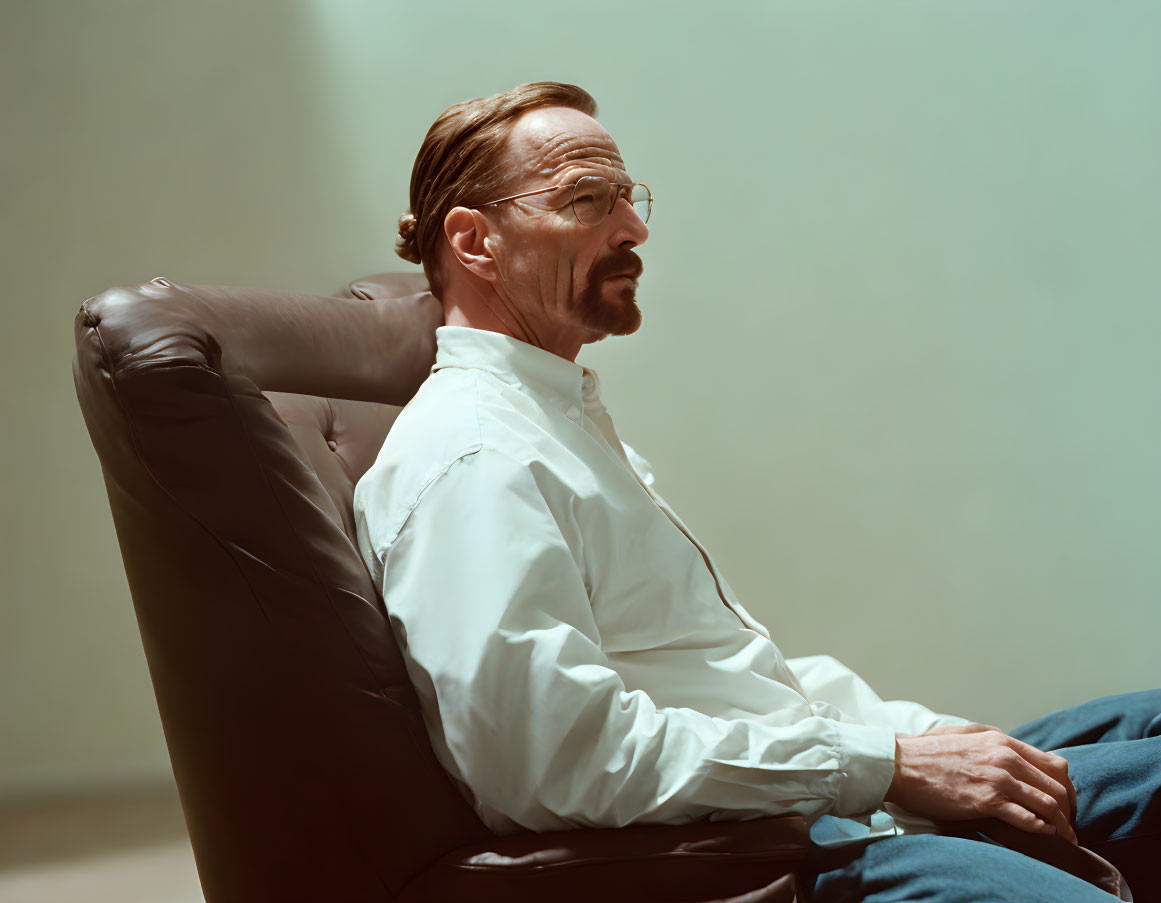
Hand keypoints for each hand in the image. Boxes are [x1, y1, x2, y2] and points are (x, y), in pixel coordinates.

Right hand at [885, 727, 1077, 842]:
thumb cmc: (927, 752)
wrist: (899, 764)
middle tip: (1068, 823)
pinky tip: (1044, 835)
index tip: (1066, 802)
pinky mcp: (986, 802)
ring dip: (1061, 824)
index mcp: (1002, 741)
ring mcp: (997, 780)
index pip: (1054, 764)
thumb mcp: (965, 734)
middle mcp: (1005, 758)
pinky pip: (1028, 819)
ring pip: (1048, 804)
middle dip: (1069, 809)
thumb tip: (1011, 750)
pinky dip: (1042, 830)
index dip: (1067, 787)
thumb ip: (992, 741)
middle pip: (1058, 786)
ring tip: (1064, 837)